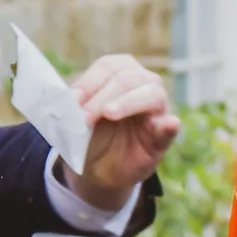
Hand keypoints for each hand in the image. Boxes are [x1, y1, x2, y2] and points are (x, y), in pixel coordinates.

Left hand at [68, 54, 179, 209]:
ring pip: (150, 94)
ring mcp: (157, 107)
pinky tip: (169, 124)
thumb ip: (75, 106)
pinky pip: (169, 127)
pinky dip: (168, 125)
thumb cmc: (91, 135)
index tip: (71, 101)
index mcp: (121, 71)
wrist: (99, 169)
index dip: (89, 82)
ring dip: (127, 103)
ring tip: (109, 114)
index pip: (108, 67)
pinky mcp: (163, 134)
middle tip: (83, 117)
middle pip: (126, 79)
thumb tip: (68, 99)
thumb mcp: (78, 118)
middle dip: (102, 97)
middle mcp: (143, 82)